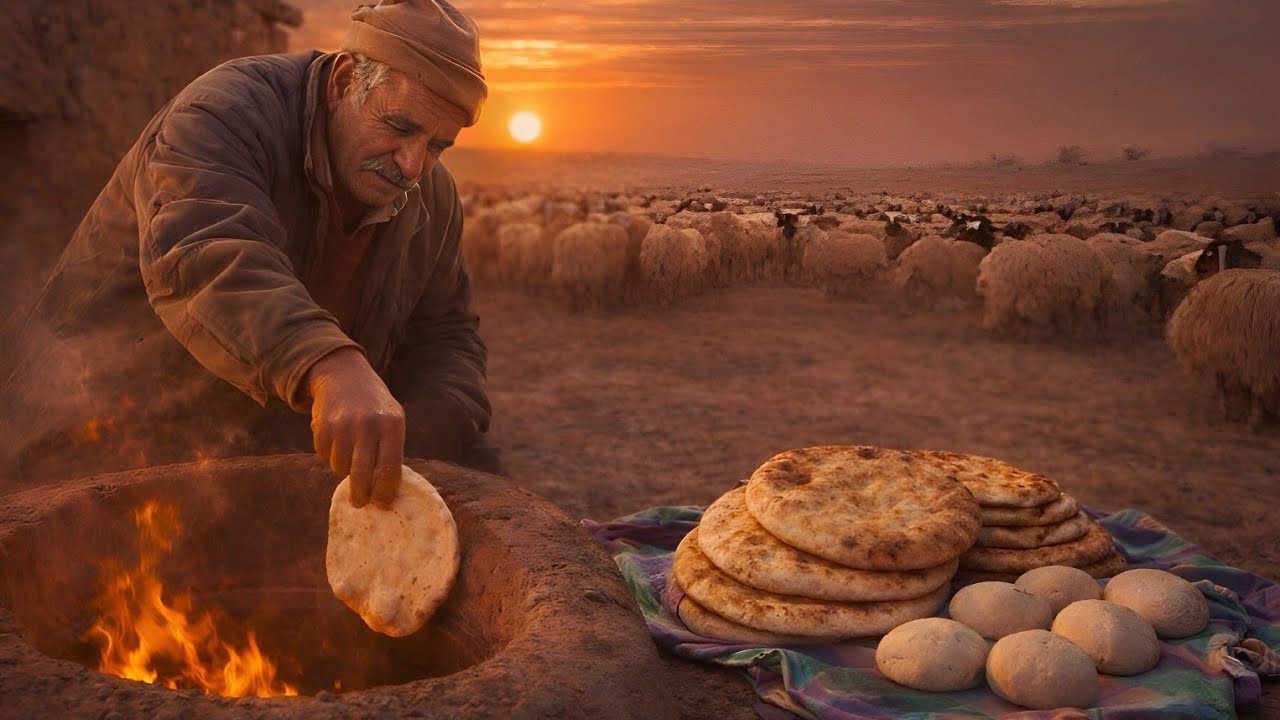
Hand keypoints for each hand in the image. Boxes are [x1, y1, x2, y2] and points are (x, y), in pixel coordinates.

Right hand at [306, 348, 404, 507]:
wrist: (344, 376)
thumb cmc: (375, 406)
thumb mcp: (392, 419)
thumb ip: (392, 450)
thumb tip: (388, 491)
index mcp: (392, 425)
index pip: (390, 469)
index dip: (385, 492)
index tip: (383, 503)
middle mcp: (368, 425)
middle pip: (363, 475)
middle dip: (362, 495)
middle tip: (360, 503)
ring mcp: (343, 426)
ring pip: (341, 467)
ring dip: (344, 470)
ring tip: (350, 457)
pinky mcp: (322, 427)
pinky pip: (324, 456)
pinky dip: (330, 456)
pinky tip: (337, 441)